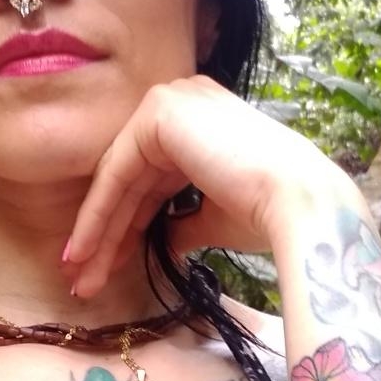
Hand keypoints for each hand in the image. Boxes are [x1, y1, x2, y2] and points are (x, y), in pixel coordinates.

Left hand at [62, 76, 339, 297]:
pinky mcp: (159, 112)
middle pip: (131, 179)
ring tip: (81, 278)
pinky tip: (84, 253)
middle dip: (107, 234)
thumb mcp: (216, 216)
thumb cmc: (271, 213)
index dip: (127, 224)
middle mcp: (185, 101)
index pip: (150, 176)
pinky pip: (116, 172)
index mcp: (202, 120)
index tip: (104, 266)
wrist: (298, 205)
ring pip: (119, 179)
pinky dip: (97, 216)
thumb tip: (168, 241)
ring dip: (97, 232)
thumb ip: (185, 221)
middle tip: (85, 278)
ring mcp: (171, 101)